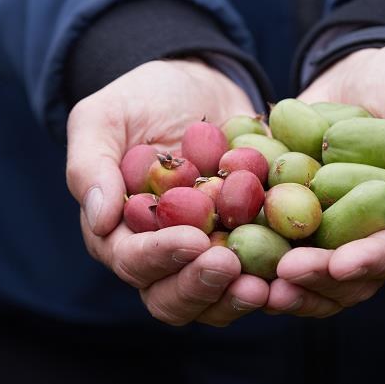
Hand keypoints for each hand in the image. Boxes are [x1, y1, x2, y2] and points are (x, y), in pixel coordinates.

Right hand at [66, 59, 268, 325]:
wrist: (200, 86)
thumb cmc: (143, 100)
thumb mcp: (105, 117)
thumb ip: (89, 164)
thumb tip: (99, 219)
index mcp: (122, 233)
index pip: (133, 261)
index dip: (160, 257)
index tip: (193, 239)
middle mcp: (163, 253)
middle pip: (172, 297)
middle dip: (199, 286)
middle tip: (230, 266)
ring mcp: (207, 253)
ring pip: (215, 299)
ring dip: (236, 297)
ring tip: (264, 285)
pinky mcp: (246, 243)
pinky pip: (259, 273)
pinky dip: (274, 278)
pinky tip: (295, 267)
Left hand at [266, 42, 384, 316]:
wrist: (363, 70)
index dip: (372, 260)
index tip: (340, 265)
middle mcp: (376, 231)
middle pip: (351, 275)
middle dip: (318, 278)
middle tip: (284, 276)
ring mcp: (334, 226)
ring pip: (313, 271)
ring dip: (286, 283)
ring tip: (253, 285)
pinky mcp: (300, 213)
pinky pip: (279, 242)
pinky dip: (257, 254)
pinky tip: (231, 257)